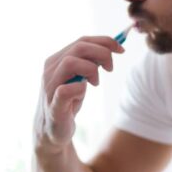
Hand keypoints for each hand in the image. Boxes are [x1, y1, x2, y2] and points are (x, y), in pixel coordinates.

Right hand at [35, 35, 124, 151]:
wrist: (52, 131)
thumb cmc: (68, 102)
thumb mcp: (80, 78)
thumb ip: (89, 63)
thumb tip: (110, 49)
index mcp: (57, 60)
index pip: (82, 41)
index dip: (104, 42)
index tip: (121, 49)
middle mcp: (50, 69)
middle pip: (79, 47)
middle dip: (102, 53)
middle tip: (110, 68)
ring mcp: (50, 86)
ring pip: (70, 62)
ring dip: (91, 69)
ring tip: (96, 83)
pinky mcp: (54, 105)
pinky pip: (65, 90)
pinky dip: (79, 89)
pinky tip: (84, 92)